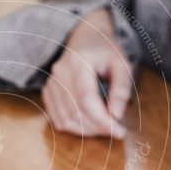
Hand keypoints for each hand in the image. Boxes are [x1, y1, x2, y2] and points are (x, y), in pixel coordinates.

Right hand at [42, 8, 131, 138]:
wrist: (85, 37)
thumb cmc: (106, 51)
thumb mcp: (122, 64)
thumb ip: (122, 88)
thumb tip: (117, 115)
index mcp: (79, 62)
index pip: (86, 99)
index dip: (102, 120)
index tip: (119, 132)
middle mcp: (60, 72)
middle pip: (74, 112)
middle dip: (96, 128)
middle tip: (115, 131)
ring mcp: (51, 82)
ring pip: (64, 118)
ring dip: (85, 131)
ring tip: (103, 128)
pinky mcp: (48, 91)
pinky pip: (56, 118)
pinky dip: (73, 127)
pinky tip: (88, 125)